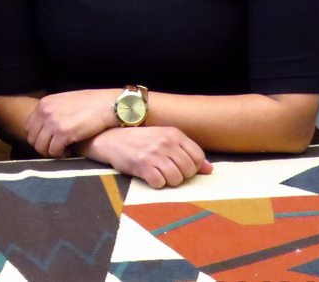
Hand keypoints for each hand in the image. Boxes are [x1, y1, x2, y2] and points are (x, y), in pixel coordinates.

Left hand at [24, 89, 118, 156]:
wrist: (107, 104)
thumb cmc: (91, 103)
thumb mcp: (65, 101)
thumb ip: (53, 110)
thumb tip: (46, 125)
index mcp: (44, 103)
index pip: (28, 126)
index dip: (38, 137)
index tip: (49, 141)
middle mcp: (45, 112)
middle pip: (32, 138)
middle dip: (43, 147)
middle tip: (55, 149)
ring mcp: (52, 122)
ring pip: (40, 147)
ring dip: (51, 152)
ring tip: (63, 151)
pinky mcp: (63, 133)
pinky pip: (54, 151)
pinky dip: (60, 155)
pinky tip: (69, 152)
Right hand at [79, 127, 213, 187]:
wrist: (110, 139)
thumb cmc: (140, 141)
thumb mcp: (164, 140)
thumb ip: (186, 152)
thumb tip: (209, 169)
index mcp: (174, 134)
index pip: (198, 157)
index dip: (193, 167)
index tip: (181, 167)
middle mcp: (165, 142)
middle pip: (188, 170)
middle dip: (181, 176)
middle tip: (168, 171)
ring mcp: (153, 153)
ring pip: (176, 179)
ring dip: (169, 181)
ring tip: (159, 174)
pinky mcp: (142, 165)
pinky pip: (159, 183)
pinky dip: (156, 184)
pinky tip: (149, 176)